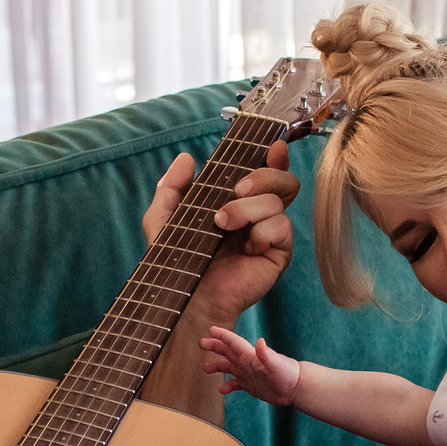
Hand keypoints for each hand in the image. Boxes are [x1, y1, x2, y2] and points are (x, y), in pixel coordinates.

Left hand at [142, 141, 298, 326]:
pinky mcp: (278, 254)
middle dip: (263, 176)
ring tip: (222, 224)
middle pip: (282, 180)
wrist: (188, 297)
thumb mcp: (163, 219)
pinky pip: (282, 228)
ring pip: (277, 202)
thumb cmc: (177, 262)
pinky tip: (245, 248)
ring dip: (248, 208)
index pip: (266, 172)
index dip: (274, 158)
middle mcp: (258, 216)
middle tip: (236, 190)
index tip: (272, 148)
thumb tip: (187, 158)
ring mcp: (270, 234)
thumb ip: (171, 188)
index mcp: (238, 202)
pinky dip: (261, 232)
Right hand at [199, 327, 305, 405]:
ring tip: (206, 368)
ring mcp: (249, 374)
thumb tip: (260, 341)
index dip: (222, 335)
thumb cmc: (287, 374)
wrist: (295, 388)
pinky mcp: (251, 385)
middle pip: (227, 352)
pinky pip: (236, 384)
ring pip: (229, 367)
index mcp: (250, 355)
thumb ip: (266, 354)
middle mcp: (248, 362)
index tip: (211, 329)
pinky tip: (222, 390)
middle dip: (215, 346)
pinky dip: (228, 386)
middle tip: (202, 343)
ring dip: (218, 366)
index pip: (233, 342)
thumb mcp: (276, 364)